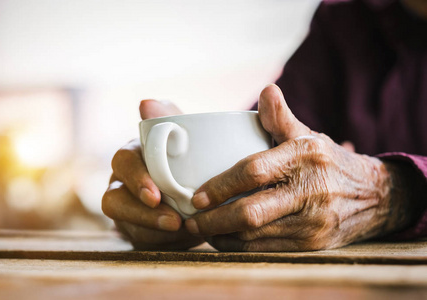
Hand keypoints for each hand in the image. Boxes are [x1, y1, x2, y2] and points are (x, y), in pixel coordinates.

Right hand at [102, 100, 203, 249]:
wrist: (203, 188)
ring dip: (152, 230)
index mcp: (135, 155)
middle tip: (172, 220)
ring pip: (125, 224)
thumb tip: (146, 102)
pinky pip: (141, 240)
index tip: (156, 194)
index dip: (136, 178)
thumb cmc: (191, 157)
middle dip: (140, 212)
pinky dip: (162, 241)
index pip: (123, 160)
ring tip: (183, 231)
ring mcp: (128, 209)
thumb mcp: (186, 137)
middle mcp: (124, 182)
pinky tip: (185, 239)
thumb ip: (170, 118)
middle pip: (113, 198)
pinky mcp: (137, 231)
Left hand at [184, 84, 417, 251]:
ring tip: (202, 229)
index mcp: (304, 156)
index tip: (196, 196)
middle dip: (214, 220)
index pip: (254, 171)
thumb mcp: (308, 135)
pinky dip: (241, 246)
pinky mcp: (313, 243)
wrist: (374, 195)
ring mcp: (312, 221)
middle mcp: (310, 190)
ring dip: (223, 236)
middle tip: (191, 219)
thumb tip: (266, 90)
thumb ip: (281, 117)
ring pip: (255, 236)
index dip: (220, 185)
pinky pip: (267, 249)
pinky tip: (226, 239)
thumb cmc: (328, 161)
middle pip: (251, 212)